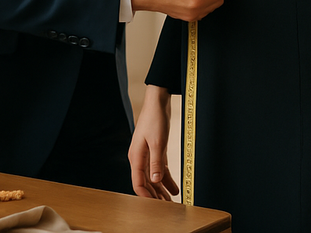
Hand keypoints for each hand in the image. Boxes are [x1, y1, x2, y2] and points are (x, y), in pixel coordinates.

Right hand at [129, 85, 178, 200]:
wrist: (158, 101)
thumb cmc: (154, 118)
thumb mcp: (157, 142)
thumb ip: (156, 162)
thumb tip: (155, 181)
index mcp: (136, 157)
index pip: (138, 183)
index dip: (145, 197)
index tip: (155, 207)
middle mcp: (140, 158)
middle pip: (146, 183)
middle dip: (154, 197)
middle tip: (166, 209)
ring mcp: (147, 154)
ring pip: (153, 178)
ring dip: (161, 190)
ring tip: (171, 202)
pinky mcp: (155, 150)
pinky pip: (160, 169)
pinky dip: (166, 179)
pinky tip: (174, 188)